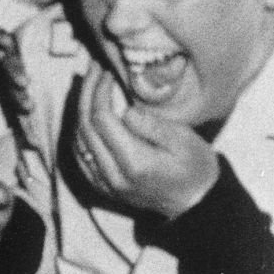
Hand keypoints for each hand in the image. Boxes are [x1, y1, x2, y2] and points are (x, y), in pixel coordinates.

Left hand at [72, 61, 217, 219]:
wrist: (195, 203)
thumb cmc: (195, 168)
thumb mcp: (185, 141)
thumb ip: (153, 125)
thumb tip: (125, 110)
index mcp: (134, 162)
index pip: (102, 119)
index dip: (100, 90)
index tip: (108, 72)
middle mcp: (113, 175)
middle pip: (85, 128)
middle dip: (87, 93)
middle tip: (94, 70)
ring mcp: (105, 184)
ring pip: (78, 142)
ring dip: (80, 110)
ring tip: (89, 86)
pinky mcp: (103, 186)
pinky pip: (81, 156)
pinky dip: (80, 132)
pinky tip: (87, 114)